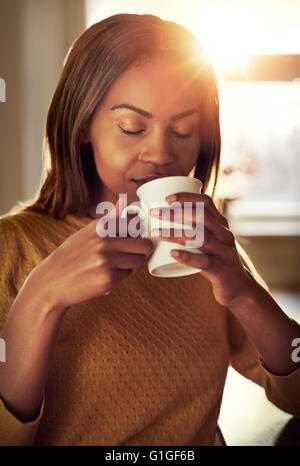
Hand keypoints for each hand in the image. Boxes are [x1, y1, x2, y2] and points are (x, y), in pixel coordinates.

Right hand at [29, 197, 153, 311]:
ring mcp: (107, 260)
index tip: (134, 238)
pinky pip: (127, 275)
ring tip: (116, 266)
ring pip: (138, 262)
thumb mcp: (88, 232)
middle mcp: (104, 240)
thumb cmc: (72, 255)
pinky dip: (121, 277)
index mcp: (101, 226)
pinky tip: (106, 275)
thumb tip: (125, 199)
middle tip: (132, 255)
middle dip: (142, 252)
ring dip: (132, 265)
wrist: (52, 281)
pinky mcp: (108, 279)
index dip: (139, 233)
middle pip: (144, 245)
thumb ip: (110, 219)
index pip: (136, 225)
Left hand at [150, 192, 253, 306]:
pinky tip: (172, 253)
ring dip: (174, 233)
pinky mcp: (221, 270)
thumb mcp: (208, 243)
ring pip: (200, 237)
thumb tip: (160, 223)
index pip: (205, 203)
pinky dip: (187, 257)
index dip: (186, 197)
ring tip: (155, 232)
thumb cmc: (215, 262)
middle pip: (200, 217)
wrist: (238, 288)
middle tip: (155, 213)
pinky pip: (204, 261)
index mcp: (221, 225)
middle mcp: (224, 235)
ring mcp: (224, 252)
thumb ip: (192, 232)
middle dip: (175, 212)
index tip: (167, 199)